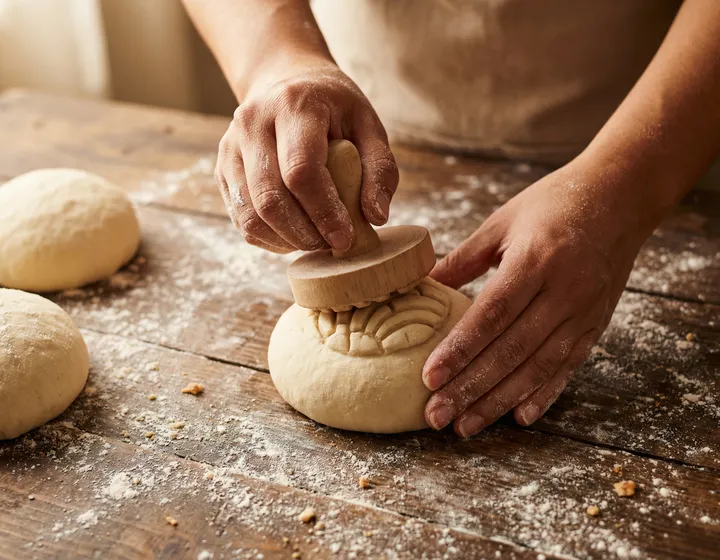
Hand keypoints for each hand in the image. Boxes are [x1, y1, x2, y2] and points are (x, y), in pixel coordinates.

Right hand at [215, 58, 397, 252]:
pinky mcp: (223, 169)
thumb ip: (380, 169)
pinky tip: (294, 236)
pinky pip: (241, 218)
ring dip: (286, 240)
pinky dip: (269, 239)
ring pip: (250, 215)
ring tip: (315, 241)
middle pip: (270, 199)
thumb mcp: (368, 124)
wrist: (285, 81)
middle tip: (332, 245)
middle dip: (305, 234)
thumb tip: (376, 217)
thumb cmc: (333, 108)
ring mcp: (231, 147)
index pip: (300, 171)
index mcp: (293, 107)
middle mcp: (253, 124)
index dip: (323, 212)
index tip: (345, 238)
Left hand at [422, 160, 652, 436]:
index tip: (429, 377)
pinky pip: (568, 366)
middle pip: (510, 350)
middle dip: (470, 388)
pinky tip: (519, 417)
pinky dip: (544, 394)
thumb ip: (463, 258)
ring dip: (498, 401)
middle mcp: (562, 292)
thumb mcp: (502, 221)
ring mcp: (583, 312)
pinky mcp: (596, 324)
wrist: (620, 197)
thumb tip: (425, 287)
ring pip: (536, 367)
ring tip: (466, 426)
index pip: (491, 315)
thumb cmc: (553, 204)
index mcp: (534, 261)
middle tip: (436, 416)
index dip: (459, 349)